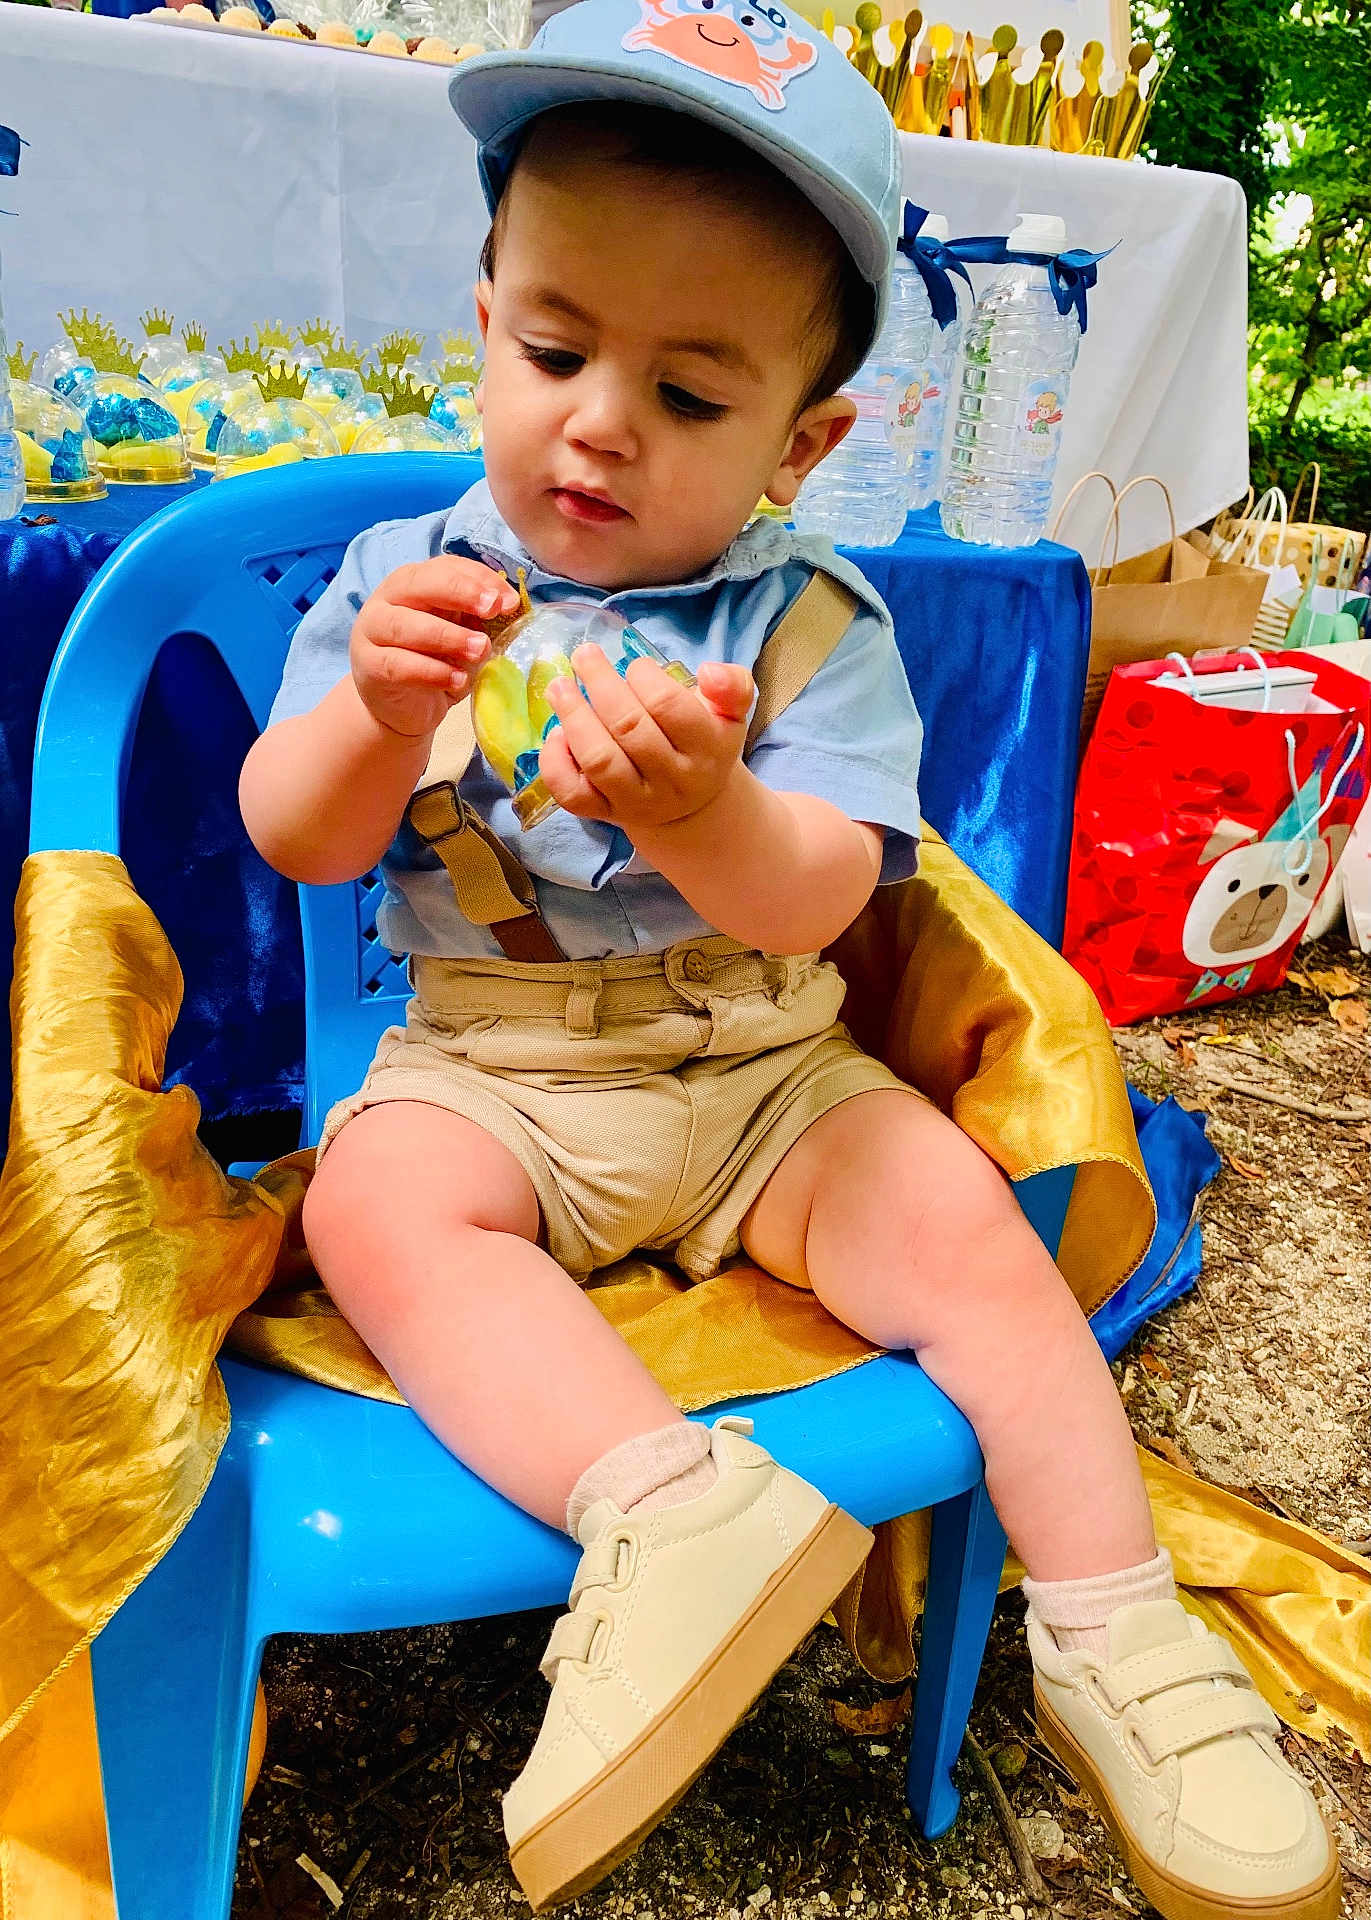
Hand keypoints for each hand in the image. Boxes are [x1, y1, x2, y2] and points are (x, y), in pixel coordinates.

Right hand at [350, 558, 519, 739]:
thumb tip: (509, 604)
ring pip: (404, 625)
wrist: (402, 707)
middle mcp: (387, 599)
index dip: (478, 579)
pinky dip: (431, 672)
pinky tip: (457, 680)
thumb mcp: (461, 633)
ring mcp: (371, 631)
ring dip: (447, 636)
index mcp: (412, 582)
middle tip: (492, 609)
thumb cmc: (435, 661)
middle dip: (459, 592)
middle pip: (418, 583)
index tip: (508, 600)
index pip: (444, 567)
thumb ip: (479, 616)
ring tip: (480, 650)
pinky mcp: (368, 666)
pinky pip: (398, 664)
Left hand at [537, 645, 754, 830]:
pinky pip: (572, 794)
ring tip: (559, 686)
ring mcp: (636, 802)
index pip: (668, 706)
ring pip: (599, 761)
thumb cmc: (703, 744)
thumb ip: (732, 686)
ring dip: (573, 717)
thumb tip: (709, 672)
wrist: (691, 805)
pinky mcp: (604, 814)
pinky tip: (557, 733)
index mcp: (707, 750)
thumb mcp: (730, 714)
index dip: (643, 676)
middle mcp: (672, 781)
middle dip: (600, 684)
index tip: (635, 666)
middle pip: (628, 728)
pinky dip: (555, 762)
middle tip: (585, 655)